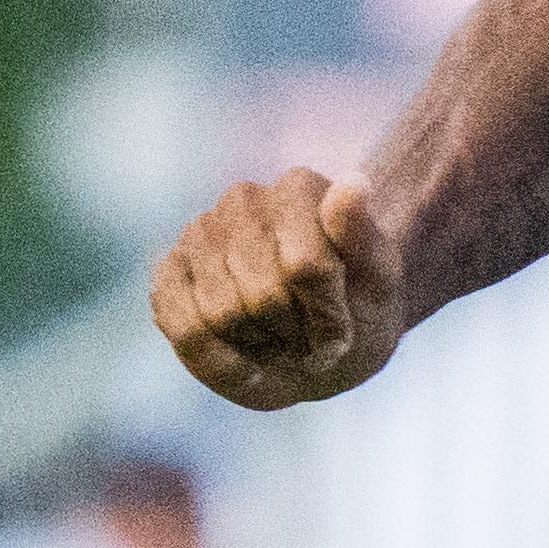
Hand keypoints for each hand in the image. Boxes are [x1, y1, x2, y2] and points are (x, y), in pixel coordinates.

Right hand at [149, 168, 401, 406]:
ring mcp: (199, 234)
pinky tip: (246, 362)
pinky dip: (221, 363)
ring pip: (221, 316)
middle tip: (308, 334)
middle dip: (293, 334)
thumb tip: (354, 184)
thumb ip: (362, 236)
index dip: (327, 320)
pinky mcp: (169, 273)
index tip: (343, 333)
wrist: (324, 339)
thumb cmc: (357, 307)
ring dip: (260, 347)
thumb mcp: (378, 280)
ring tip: (279, 337)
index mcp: (298, 188)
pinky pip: (183, 330)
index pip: (305, 269)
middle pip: (263, 297)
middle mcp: (242, 200)